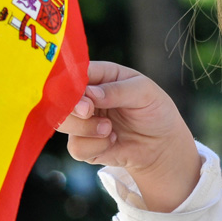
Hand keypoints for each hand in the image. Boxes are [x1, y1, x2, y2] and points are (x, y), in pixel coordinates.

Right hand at [56, 61, 199, 211]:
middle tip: (90, 111)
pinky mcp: (84, 144)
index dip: (71, 84)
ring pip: (62, 123)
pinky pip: (75, 147)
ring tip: (110, 129)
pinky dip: (95, 147)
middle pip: (59, 98)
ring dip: (86, 128)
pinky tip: (112, 141)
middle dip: (73, 107)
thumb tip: (90, 94)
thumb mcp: (144, 92)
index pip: (74, 73)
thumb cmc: (155, 111)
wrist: (162, 145)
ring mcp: (83, 121)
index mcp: (99, 76)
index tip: (83, 96)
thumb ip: (117, 90)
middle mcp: (86, 96)